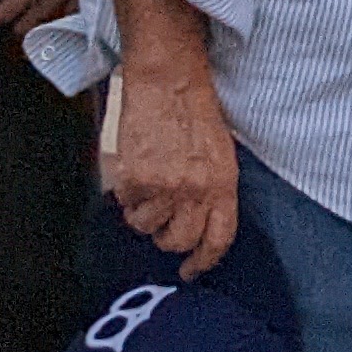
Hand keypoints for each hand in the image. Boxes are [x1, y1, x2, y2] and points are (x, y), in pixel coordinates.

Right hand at [109, 43, 238, 275]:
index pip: (218, 238)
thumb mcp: (222, 152)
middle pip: (179, 241)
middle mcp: (196, 190)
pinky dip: (128, 195)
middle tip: (164, 219)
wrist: (168, 81)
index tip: (190, 270)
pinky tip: (137, 171)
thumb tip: (201, 225)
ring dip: (145, 213)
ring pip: (147, 227)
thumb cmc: (197, 112)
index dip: (204, 261)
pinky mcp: (135, 178)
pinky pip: (127, 205)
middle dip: (169, 237)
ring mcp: (164, 186)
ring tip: (150, 185)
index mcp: (224, 183)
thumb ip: (214, 190)